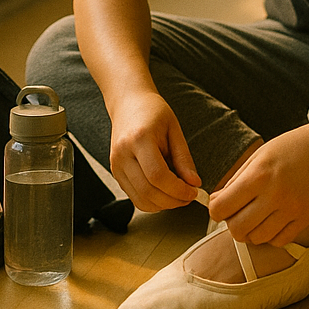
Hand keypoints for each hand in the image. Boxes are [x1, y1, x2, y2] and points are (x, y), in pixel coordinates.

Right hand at [108, 90, 200, 211]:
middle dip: (172, 201)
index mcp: (140, 139)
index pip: (158, 175)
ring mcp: (116, 165)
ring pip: (140, 200)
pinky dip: (152, 201)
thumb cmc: (152, 111)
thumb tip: (193, 183)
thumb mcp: (174, 128)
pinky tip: (165, 193)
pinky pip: (134, 196)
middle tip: (189, 197)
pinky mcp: (115, 173)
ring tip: (179, 196)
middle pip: (148, 191)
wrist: (128, 103)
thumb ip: (183, 157)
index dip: (177, 189)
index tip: (193, 191)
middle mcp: (123, 154)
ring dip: (163, 205)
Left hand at [208, 124, 308, 247]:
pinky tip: (273, 219)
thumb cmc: (293, 147)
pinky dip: (271, 235)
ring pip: (258, 239)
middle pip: (237, 230)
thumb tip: (215, 203)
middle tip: (238, 211)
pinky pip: (279, 241)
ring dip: (252, 230)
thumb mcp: (260, 155)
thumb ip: (236, 181)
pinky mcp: (306, 219)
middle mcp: (275, 195)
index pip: (221, 208)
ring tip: (257, 213)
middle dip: (232, 223)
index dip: (216, 209)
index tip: (221, 204)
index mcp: (259, 175)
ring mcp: (292, 210)